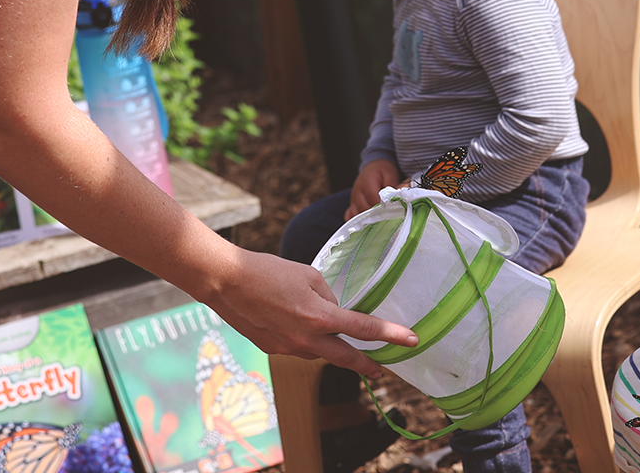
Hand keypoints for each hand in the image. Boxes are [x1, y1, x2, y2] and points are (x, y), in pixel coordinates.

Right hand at [209, 250, 416, 378]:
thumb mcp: (309, 275)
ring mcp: (289, 349)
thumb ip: (329, 295)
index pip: (364, 330)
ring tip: (333, 329)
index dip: (391, 335)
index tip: (411, 340)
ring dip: (331, 345)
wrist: (228, 282)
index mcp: (320, 317)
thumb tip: (335, 309)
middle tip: (384, 369)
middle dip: (368, 365)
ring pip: (321, 351)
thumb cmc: (269, 271)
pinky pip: (300, 347)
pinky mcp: (274, 350)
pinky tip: (296, 321)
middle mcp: (306, 340)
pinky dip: (307, 338)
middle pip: (347, 358)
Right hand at [347, 159, 400, 219]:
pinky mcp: (351, 204)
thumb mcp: (390, 173)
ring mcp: (352, 199)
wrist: (373, 166)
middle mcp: (357, 192)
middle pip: (364, 210)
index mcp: (366, 183)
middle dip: (376, 217)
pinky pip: (349, 217)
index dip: (383, 208)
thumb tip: (395, 198)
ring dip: (367, 221)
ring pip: (356, 216)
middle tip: (388, 221)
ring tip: (379, 225)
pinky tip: (366, 225)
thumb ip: (392, 186)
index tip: (392, 214)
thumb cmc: (382, 170)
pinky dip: (357, 222)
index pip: (373, 200)